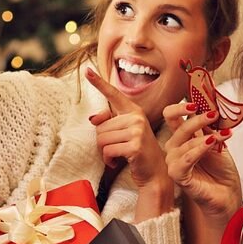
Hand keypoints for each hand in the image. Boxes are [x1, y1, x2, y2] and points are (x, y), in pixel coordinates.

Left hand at [85, 69, 171, 189]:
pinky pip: (107, 151)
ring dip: (105, 153)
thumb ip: (109, 123)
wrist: (155, 173)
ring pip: (101, 139)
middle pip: (100, 127)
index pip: (113, 94)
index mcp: (134, 111)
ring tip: (118, 156)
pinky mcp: (135, 146)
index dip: (99, 82)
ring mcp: (137, 131)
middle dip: (103, 142)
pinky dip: (109, 160)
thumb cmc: (137, 152)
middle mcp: (136, 117)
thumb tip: (93, 119)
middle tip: (117, 149)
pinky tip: (118, 162)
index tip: (86, 70)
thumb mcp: (124, 133)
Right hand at [163, 101, 241, 225]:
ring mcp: (175, 163)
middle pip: (177, 126)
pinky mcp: (179, 176)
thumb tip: (212, 105)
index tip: (196, 100)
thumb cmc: (221, 170)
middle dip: (197, 118)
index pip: (171, 115)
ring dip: (204, 135)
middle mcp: (175, 148)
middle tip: (213, 114)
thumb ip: (211, 126)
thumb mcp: (218, 141)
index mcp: (182, 138)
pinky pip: (184, 160)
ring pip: (183, 142)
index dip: (180, 106)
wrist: (227, 194)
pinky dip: (198, 149)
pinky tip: (211, 144)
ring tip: (221, 135)